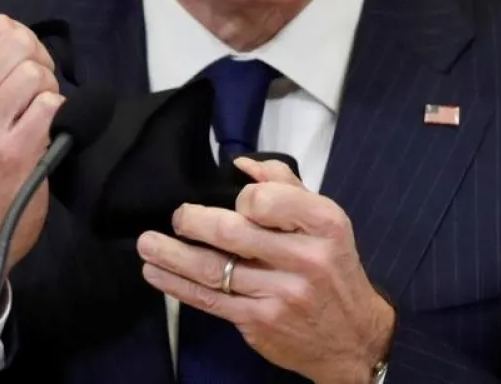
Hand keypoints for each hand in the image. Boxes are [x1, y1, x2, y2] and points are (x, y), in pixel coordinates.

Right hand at [0, 14, 62, 321]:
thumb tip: (23, 37)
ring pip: (36, 73)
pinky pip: (51, 106)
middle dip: (42, 63)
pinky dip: (59, 116)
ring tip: (39, 117)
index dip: (25, 41)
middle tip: (39, 93)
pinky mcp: (14, 151)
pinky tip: (46, 134)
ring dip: (50, 92)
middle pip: (20, 44)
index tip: (26, 68)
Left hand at [138, 158, 394, 383]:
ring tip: (147, 243)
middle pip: (234, 233)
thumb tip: (241, 164)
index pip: (266, 200)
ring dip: (172, 255)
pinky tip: (157, 273)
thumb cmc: (334, 269)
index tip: (237, 203)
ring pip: (213, 269)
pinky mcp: (260, 321)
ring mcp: (281, 293)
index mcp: (324, 223)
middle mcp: (305, 258)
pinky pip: (210, 300)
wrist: (354, 336)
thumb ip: (286, 186)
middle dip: (194, 221)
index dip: (242, 198)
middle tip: (178, 216)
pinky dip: (177, 285)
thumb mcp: (326, 221)